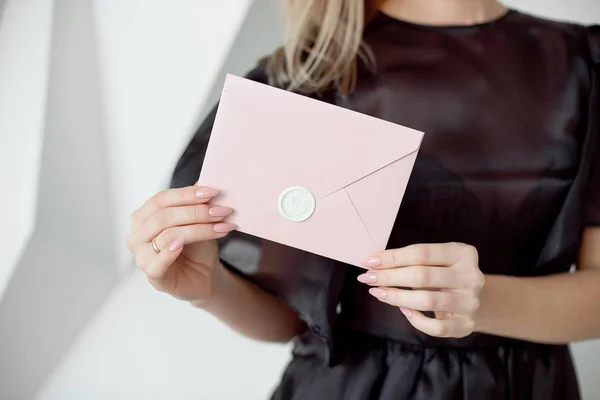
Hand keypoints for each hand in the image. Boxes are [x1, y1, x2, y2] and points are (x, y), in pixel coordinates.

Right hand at [126, 185, 235, 304]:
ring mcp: (141, 256)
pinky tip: (183, 246)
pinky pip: (157, 262)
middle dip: (196, 212)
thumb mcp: (198, 219)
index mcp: (144, 216)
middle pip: (164, 216)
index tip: (213, 192)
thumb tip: (206, 179)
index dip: (186, 194)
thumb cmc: (196, 245)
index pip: (161, 199)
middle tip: (222, 211)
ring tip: (221, 226)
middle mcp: (137, 234)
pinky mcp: (152, 275)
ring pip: (166, 236)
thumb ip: (197, 201)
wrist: (204, 275)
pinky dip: (170, 252)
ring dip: (198, 229)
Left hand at [358, 243, 484, 337]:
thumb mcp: (438, 260)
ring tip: (377, 292)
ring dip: (396, 296)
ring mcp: (469, 302)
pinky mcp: (466, 325)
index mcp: (463, 253)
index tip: (369, 261)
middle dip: (389, 276)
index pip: (421, 253)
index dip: (392, 257)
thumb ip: (412, 259)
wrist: (480, 300)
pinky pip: (435, 327)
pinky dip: (415, 319)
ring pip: (426, 301)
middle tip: (367, 277)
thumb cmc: (447, 275)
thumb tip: (374, 262)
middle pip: (422, 276)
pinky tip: (403, 310)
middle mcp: (470, 277)